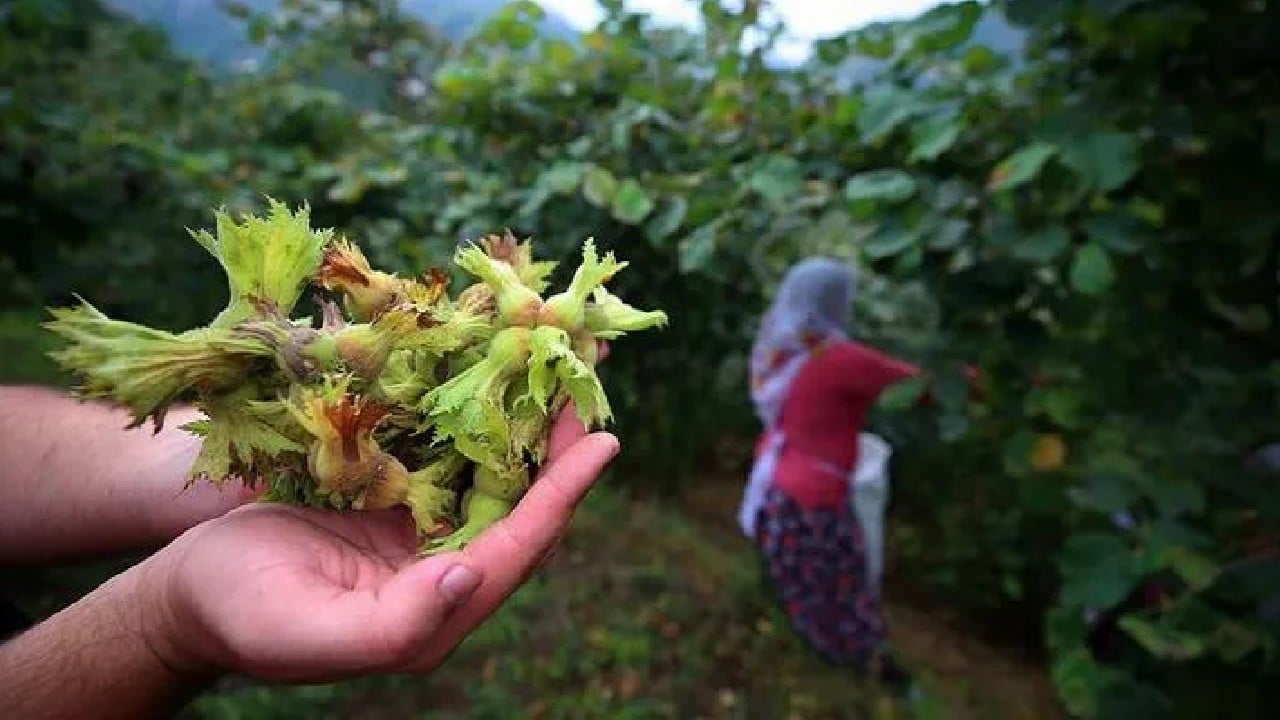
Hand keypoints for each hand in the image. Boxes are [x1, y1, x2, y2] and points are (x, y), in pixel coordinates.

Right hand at [137, 407, 618, 684]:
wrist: (189, 593)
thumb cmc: (239, 615)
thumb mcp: (308, 632)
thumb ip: (396, 624)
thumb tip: (470, 578)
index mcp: (436, 613)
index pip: (517, 550)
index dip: (562, 497)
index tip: (603, 444)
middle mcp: (444, 572)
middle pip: (521, 503)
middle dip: (558, 441)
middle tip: (589, 372)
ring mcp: (424, 533)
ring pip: (493, 471)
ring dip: (527, 416)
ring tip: (561, 358)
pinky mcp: (398, 500)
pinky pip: (451, 452)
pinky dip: (476, 412)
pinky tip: (493, 368)